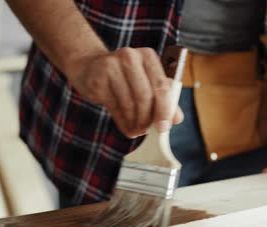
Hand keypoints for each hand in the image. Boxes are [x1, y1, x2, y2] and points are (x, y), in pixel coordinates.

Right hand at [65, 47, 182, 137]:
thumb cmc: (125, 76)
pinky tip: (127, 128)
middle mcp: (130, 57)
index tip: (164, 127)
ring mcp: (111, 67)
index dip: (164, 109)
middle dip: (148, 118)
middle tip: (148, 130)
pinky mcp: (98, 80)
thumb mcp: (146, 81)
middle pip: (145, 96)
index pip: (161, 85)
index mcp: (147, 56)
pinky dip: (124, 123)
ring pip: (129, 104)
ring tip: (137, 130)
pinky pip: (115, 108)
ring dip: (135, 123)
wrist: (89, 66)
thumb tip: (177, 118)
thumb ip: (164, 98)